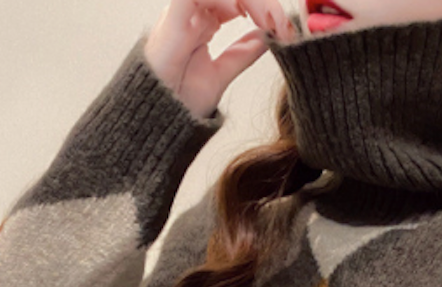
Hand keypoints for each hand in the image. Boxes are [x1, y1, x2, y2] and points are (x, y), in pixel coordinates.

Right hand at [143, 0, 295, 119]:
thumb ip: (242, 53)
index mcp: (202, 21)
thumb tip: (267, 36)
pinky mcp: (174, 16)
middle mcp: (192, 11)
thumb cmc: (180, 102)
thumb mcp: (220, 74)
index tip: (283, 28)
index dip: (262, 7)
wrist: (158, 120)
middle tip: (283, 23)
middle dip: (262, 2)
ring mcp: (183, 11)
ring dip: (251, 0)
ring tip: (270, 21)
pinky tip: (243, 13)